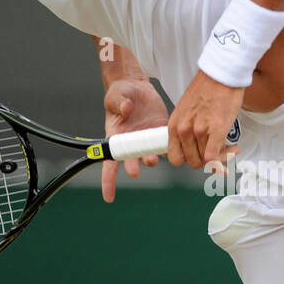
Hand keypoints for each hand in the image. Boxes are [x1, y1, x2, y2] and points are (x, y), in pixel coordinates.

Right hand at [101, 78, 168, 202]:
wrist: (138, 87)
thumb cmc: (121, 93)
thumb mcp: (115, 95)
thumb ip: (119, 102)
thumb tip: (126, 110)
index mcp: (115, 137)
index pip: (109, 163)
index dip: (108, 181)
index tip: (109, 197)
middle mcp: (131, 143)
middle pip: (131, 162)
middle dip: (133, 168)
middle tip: (136, 170)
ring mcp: (146, 140)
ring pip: (149, 156)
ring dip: (151, 159)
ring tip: (153, 158)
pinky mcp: (160, 133)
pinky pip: (165, 145)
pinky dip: (170, 149)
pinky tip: (175, 150)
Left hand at [168, 70, 243, 169]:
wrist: (221, 74)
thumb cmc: (207, 89)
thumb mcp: (186, 111)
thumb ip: (187, 130)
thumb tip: (195, 149)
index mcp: (174, 125)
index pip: (175, 157)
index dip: (188, 160)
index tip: (198, 156)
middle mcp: (184, 129)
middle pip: (192, 162)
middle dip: (206, 161)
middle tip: (216, 153)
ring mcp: (200, 130)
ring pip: (206, 160)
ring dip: (220, 157)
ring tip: (229, 147)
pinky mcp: (216, 129)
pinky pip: (215, 156)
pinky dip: (225, 157)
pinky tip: (234, 149)